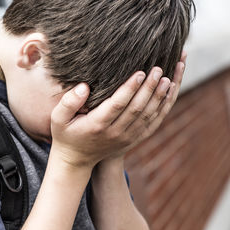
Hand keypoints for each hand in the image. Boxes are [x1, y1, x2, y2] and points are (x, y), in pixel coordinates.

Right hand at [50, 53, 186, 167]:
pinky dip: (164, 106)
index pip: (118, 105)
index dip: (130, 89)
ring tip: (170, 74)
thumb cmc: (66, 134)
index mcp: (97, 125)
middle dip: (149, 88)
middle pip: (137, 109)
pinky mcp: (135, 138)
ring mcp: (128, 137)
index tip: (140, 72)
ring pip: (149, 115)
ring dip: (161, 95)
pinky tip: (171, 89)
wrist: (76, 161)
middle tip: (158, 68)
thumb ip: (68, 102)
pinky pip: (154, 122)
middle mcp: (116, 133)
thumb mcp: (58, 119)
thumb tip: (83, 87)